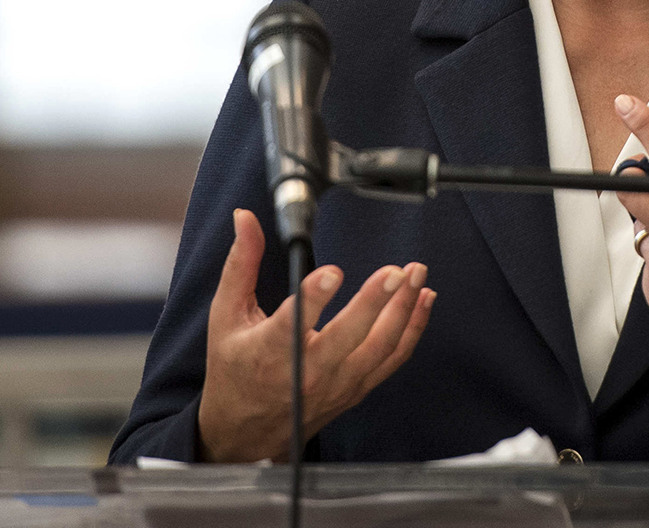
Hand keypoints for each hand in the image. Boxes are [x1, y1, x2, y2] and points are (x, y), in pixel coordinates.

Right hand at [196, 208, 433, 461]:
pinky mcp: (357, 388)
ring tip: (414, 274)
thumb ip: (241, 264)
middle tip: (394, 272)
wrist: (247, 431)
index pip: (292, 325)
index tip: (331, 273)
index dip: (313, 299)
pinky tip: (423, 298)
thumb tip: (245, 218)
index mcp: (269, 352)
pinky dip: (413, 328)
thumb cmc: (235, 368)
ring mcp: (337, 383)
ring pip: (379, 347)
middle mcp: (307, 373)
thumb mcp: (226, 315)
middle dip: (374, 303)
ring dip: (402, 309)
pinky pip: (393, 358)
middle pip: (347, 337)